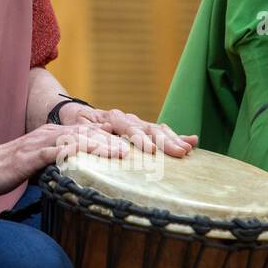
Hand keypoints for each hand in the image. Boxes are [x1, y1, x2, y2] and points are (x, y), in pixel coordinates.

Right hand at [0, 121, 130, 196]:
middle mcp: (52, 133)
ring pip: (77, 139)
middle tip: (142, 148)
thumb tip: (85, 179)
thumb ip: (63, 167)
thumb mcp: (44, 167)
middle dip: (118, 138)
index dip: (118, 137)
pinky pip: (56, 152)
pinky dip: (74, 153)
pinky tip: (88, 158)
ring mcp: (42, 142)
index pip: (94, 132)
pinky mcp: (32, 155)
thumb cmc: (10, 170)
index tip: (142, 146)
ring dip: (101, 145)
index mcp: (57, 135)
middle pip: (92, 131)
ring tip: (123, 153)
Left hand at [59, 103, 197, 155]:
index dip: (139, 138)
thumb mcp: (75, 131)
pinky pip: (163, 132)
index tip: (150, 150)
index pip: (127, 126)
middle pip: (148, 128)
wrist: (74, 115)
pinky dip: (178, 136)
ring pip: (158, 129)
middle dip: (164, 141)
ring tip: (187, 149)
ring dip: (173, 139)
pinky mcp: (144, 131)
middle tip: (178, 153)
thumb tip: (97, 141)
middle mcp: (127, 118)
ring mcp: (137, 123)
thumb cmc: (74, 127)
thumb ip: (86, 136)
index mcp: (111, 118)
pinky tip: (194, 141)